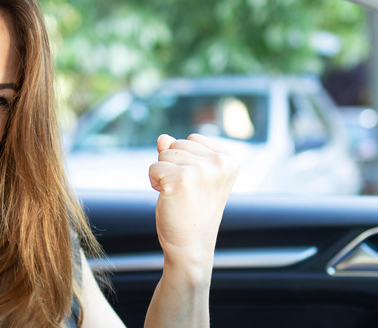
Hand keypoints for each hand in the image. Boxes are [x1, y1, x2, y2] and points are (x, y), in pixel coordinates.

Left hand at [149, 134, 237, 273]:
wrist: (191, 245)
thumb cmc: (191, 210)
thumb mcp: (191, 175)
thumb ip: (179, 153)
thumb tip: (162, 137)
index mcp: (230, 159)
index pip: (192, 139)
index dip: (185, 160)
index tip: (196, 184)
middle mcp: (220, 163)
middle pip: (176, 144)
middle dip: (172, 166)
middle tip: (185, 192)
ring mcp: (202, 170)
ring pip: (163, 154)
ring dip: (163, 175)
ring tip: (178, 195)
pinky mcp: (181, 179)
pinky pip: (153, 168)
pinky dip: (154, 183)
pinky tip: (169, 198)